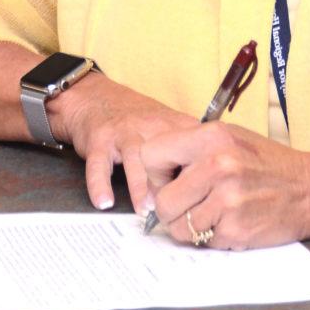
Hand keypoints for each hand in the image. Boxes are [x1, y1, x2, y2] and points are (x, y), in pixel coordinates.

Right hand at [54, 73, 197, 216]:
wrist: (98, 98)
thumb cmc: (139, 120)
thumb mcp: (168, 125)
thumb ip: (189, 148)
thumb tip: (211, 182)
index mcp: (172, 125)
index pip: (191, 148)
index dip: (197, 173)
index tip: (202, 198)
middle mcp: (150, 126)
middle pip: (165, 154)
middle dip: (170, 182)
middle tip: (175, 211)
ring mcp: (124, 132)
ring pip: (135, 158)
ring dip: (140, 186)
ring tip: (145, 210)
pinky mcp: (99, 140)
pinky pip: (99, 164)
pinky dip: (100, 184)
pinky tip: (104, 202)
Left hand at [140, 123, 309, 249]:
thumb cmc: (266, 163)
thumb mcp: (229, 139)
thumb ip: (190, 151)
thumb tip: (149, 182)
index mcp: (211, 136)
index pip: (150, 156)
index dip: (155, 174)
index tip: (170, 180)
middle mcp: (218, 165)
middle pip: (161, 201)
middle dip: (171, 208)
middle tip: (192, 204)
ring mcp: (228, 199)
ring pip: (178, 227)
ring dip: (191, 227)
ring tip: (215, 213)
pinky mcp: (236, 228)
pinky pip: (203, 242)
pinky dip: (213, 237)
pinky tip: (232, 221)